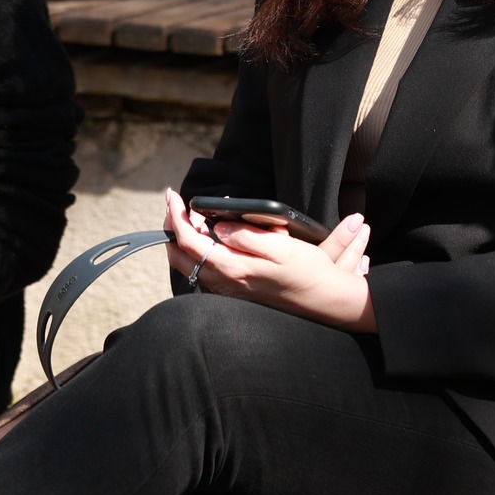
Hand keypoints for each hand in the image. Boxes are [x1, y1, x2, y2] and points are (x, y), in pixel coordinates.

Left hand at [163, 188, 374, 328]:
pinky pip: (203, 268)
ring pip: (188, 262)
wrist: (322, 300)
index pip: (188, 240)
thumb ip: (247, 236)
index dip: (176, 215)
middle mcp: (223, 282)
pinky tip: (212, 234)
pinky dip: (198, 248)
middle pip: (179, 254)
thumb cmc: (306, 271)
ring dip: (184, 237)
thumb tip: (218, 226)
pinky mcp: (233, 290)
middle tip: (177, 203)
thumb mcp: (283, 247)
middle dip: (172, 225)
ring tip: (194, 214)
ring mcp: (226, 289)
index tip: (173, 195)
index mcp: (232, 267)